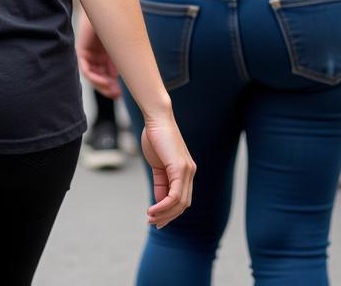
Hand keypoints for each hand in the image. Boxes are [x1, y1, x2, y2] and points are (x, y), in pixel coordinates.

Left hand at [76, 16, 120, 97]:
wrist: (106, 12)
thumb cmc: (114, 27)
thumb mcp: (116, 50)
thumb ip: (114, 63)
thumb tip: (114, 79)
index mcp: (103, 55)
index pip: (104, 75)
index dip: (110, 86)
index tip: (118, 94)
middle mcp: (94, 55)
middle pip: (97, 77)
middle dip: (106, 88)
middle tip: (116, 95)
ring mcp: (87, 53)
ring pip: (91, 75)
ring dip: (102, 85)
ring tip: (113, 90)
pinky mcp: (81, 51)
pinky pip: (86, 69)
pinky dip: (95, 77)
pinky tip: (106, 81)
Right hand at [141, 114, 194, 228]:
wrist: (156, 117)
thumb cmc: (155, 136)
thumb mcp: (157, 163)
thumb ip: (161, 181)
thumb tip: (159, 200)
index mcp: (185, 171)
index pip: (181, 198)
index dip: (169, 211)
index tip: (156, 219)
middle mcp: (190, 172)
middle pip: (183, 204)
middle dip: (168, 217)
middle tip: (153, 223)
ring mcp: (187, 171)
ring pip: (180, 203)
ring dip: (165, 214)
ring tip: (150, 218)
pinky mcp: (180, 168)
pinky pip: (175, 195)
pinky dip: (164, 205)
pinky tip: (153, 209)